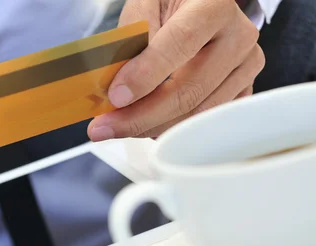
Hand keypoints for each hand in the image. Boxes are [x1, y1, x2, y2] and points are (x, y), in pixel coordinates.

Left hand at [88, 0, 264, 139]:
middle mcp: (238, 36)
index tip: (116, 97)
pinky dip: (170, 128)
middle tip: (106, 127)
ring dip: (151, 127)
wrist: (194, 8)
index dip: (146, 75)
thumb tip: (115, 91)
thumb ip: (130, 44)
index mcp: (214, 5)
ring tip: (119, 127)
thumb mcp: (143, 9)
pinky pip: (203, 121)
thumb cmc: (166, 6)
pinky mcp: (241, 91)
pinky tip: (145, 125)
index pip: (180, 44)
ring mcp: (245, 67)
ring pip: (196, 113)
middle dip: (140, 116)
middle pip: (189, 90)